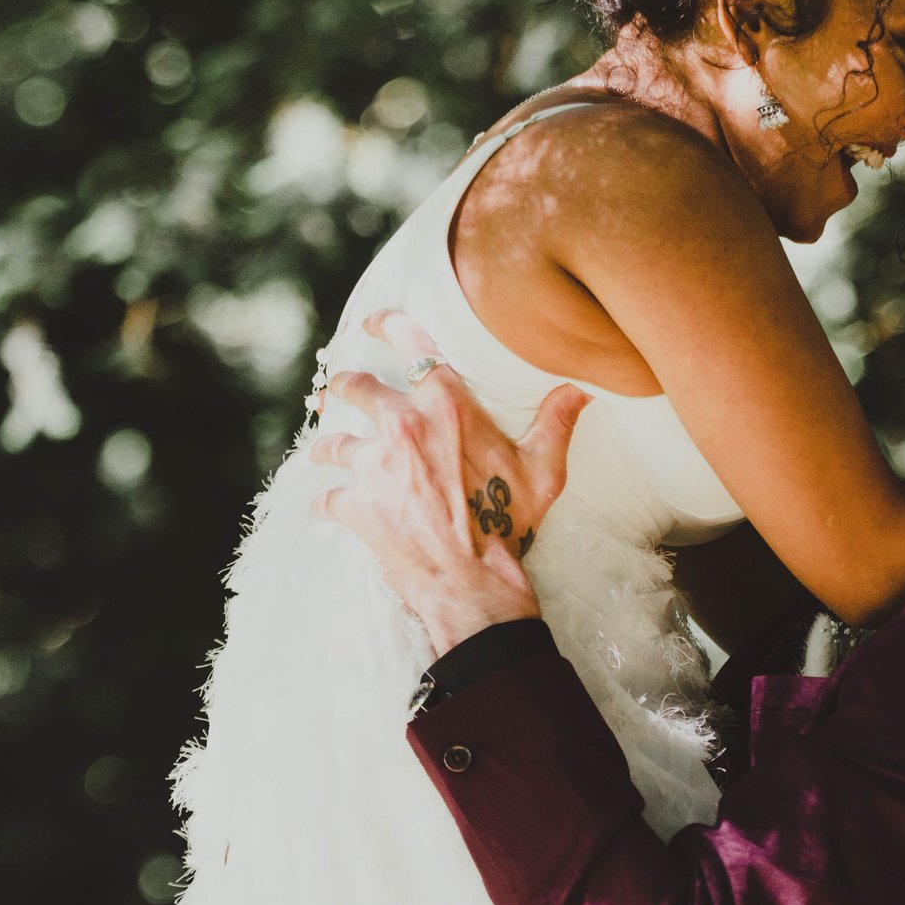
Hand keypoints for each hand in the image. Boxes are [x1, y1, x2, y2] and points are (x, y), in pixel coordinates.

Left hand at [310, 311, 590, 653]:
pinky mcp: (356, 504)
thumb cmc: (509, 524)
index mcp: (447, 407)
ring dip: (327, 446)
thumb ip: (557, 424)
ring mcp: (375, 465)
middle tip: (336, 389)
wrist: (472, 582)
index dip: (387, 325)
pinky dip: (328, 501)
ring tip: (322, 451)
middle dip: (342, 386)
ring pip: (332, 442)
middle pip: (356, 388)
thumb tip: (581, 388)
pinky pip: (328, 497)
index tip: (371, 321)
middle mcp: (404, 426)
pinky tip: (328, 505)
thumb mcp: (543, 472)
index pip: (412, 346)